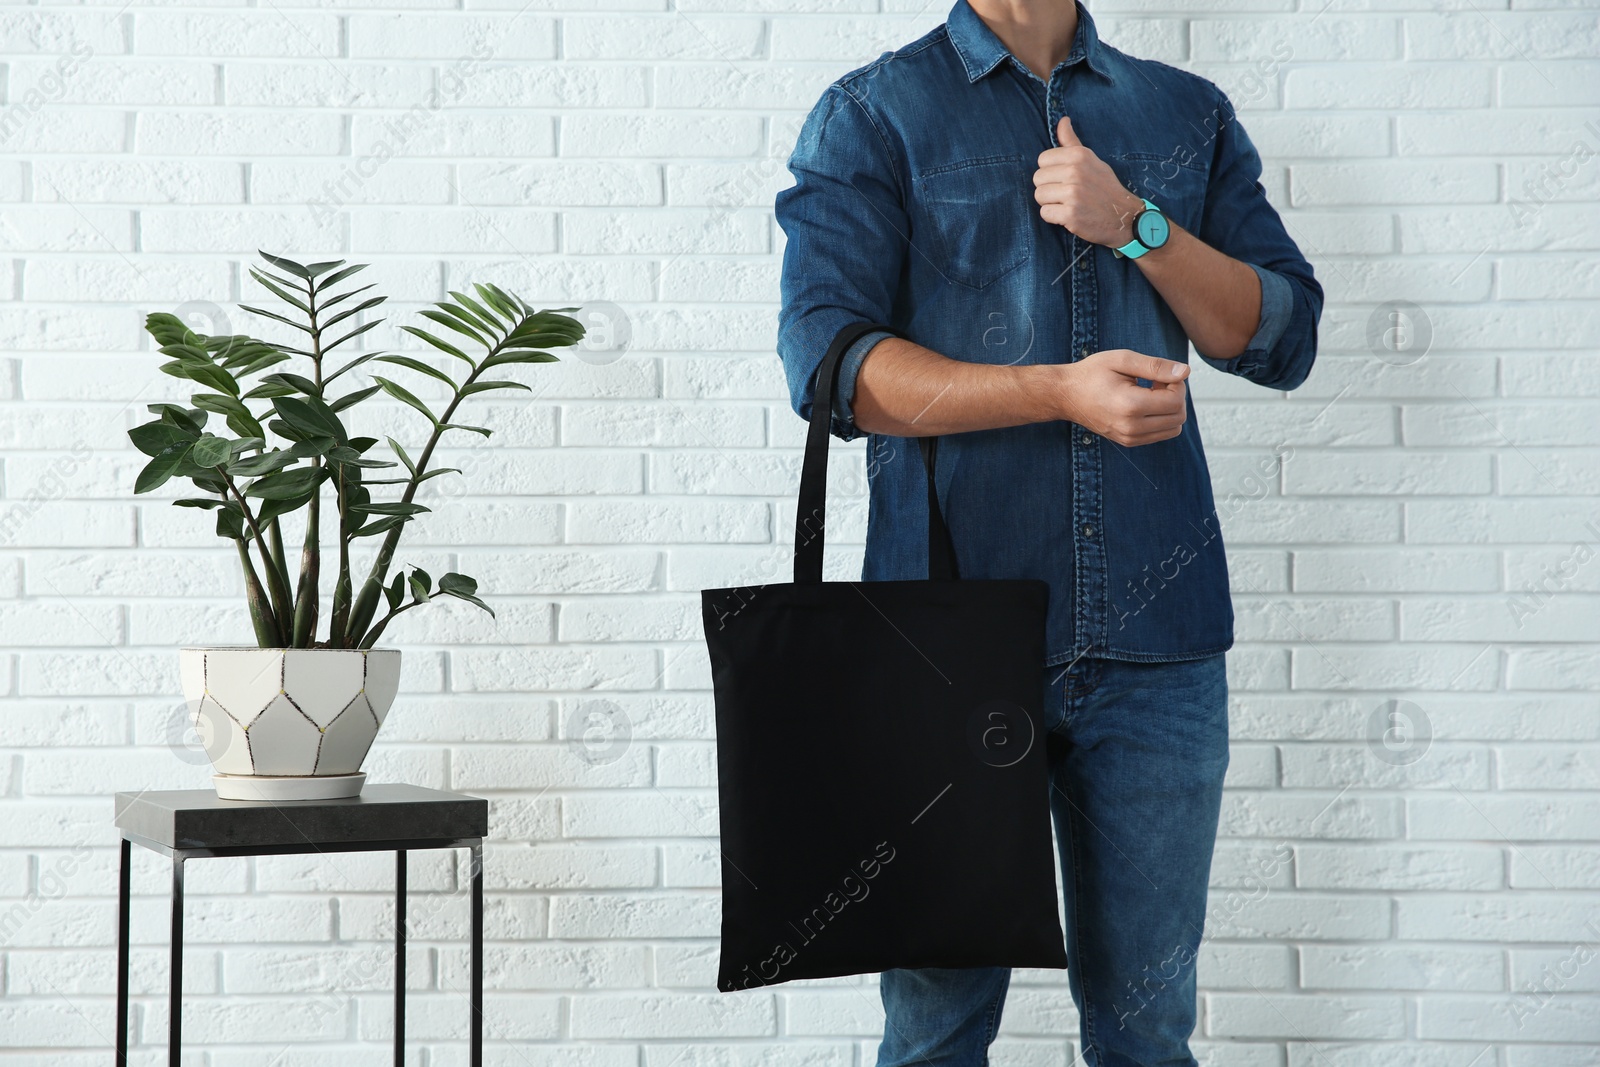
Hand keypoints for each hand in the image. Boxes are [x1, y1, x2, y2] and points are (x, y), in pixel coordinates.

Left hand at [1034, 116, 1146, 247]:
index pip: (1042, 159)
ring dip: (1050, 203)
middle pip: (1037, 178)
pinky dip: (1054, 217)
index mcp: (1079, 155)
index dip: (1050, 171)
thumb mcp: (1091, 159)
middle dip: (1048, 187)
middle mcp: (1075, 171)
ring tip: (1067, 203)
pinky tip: (1068, 215)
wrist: (1123, 215)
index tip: (1064, 178)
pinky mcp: (1070, 214)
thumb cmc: (1104, 187)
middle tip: (1065, 193)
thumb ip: (1071, 142)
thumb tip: (1062, 120)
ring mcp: (1072, 193)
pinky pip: (1045, 213)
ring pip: (1039, 196)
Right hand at [1055, 349, 1189, 445]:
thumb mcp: (1123, 360)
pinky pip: (1161, 434)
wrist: (1066, 395)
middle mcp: (1131, 427)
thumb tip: (1185, 372)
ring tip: (1151, 393)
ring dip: (1170, 409)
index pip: (1176, 400)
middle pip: (1179, 416)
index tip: (1159, 374)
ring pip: (1174, 428)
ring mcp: (1129, 438)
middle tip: (1156, 382)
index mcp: (1130, 406)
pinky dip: (1161, 419)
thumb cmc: (1092, 373)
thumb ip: (1156, 366)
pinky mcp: (1129, 442)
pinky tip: (1145, 404)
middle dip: (1175, 396)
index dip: (1176, 383)